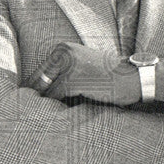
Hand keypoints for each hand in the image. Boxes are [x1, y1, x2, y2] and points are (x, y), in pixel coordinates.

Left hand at [25, 42, 140, 106]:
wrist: (133, 78)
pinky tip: (61, 114)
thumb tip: (36, 89)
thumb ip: (62, 71)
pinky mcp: (72, 81)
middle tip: (30, 111)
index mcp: (63, 48)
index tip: (30, 100)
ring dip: (48, 104)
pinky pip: (56, 98)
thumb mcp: (83, 65)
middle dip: (38, 96)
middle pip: (40, 80)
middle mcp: (63, 53)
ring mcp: (67, 66)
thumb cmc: (108, 76)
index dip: (36, 87)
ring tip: (44, 115)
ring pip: (47, 91)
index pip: (41, 71)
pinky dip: (57, 108)